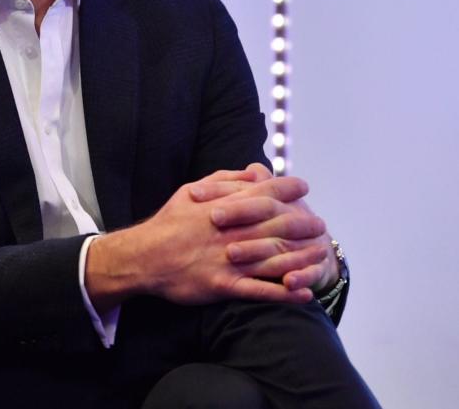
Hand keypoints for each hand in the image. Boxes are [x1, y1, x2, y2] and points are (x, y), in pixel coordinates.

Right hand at [86, 167, 317, 308]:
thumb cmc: (168, 222)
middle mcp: (231, 232)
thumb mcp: (190, 191)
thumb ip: (223, 181)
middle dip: (303, 223)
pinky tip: (304, 292)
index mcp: (223, 208)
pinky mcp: (224, 285)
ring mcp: (229, 260)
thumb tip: (253, 172)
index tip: (304, 187)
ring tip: (321, 255)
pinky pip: (260, 290)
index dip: (287, 189)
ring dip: (302, 257)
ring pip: (275, 258)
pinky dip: (284, 292)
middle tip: (320, 224)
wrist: (144, 257)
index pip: (263, 193)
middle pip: (277, 225)